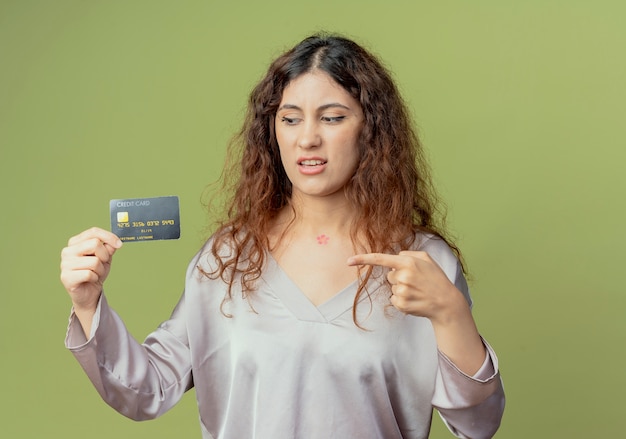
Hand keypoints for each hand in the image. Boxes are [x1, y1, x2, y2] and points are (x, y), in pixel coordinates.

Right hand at [60, 227, 122, 312]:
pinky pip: (89, 274)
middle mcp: (67, 251)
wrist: (89, 293)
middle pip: (95, 244)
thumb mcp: (105, 258)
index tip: (119, 244)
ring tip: (95, 274)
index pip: (93, 232)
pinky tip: (90, 280)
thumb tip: (114, 243)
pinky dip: (95, 278)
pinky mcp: (66, 277)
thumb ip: (109, 248)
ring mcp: (65, 264)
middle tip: (102, 264)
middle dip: (104, 256)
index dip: (109, 237)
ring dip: (100, 270)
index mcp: (75, 243)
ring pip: (94, 261)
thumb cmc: (96, 272)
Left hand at [347, 251, 466, 323]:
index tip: (349, 261)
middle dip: (399, 277)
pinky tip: (414, 300)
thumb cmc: (436, 279)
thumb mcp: (427, 259)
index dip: (363, 259)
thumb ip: (409, 253)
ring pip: (392, 288)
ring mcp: (401, 291)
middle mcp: (403, 276)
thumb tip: (395, 256)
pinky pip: (393, 299)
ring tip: (417, 291)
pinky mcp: (401, 304)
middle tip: (416, 282)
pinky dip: (401, 300)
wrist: (446, 303)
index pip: (381, 259)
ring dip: (401, 289)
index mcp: (408, 262)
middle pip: (389, 276)